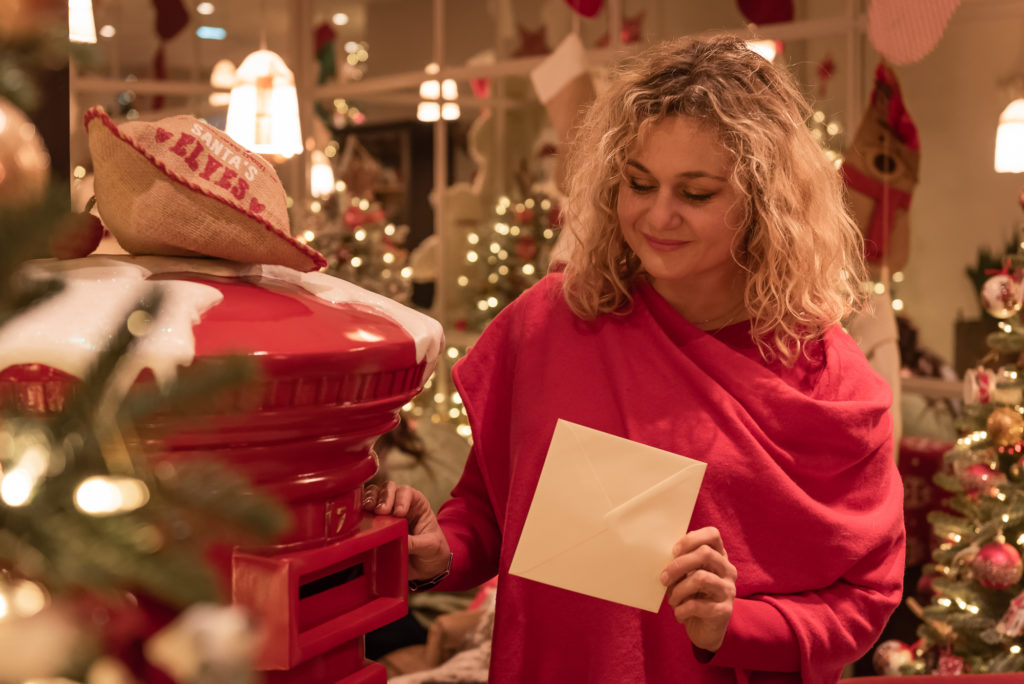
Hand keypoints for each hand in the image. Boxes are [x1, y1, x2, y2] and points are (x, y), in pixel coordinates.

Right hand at [362, 481, 451, 580]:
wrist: (425, 569)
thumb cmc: (432, 552)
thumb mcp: (430, 546)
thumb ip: (416, 542)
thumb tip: (400, 541)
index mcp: (417, 504)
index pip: (407, 492)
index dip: (401, 498)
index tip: (399, 513)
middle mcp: (399, 504)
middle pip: (388, 489)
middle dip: (383, 497)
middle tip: (381, 512)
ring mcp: (384, 514)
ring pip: (373, 496)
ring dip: (369, 501)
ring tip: (368, 511)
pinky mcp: (372, 525)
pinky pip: (362, 513)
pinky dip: (358, 513)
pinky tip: (357, 520)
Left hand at [661, 526, 736, 652]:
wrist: (705, 629)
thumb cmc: (692, 597)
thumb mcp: (686, 576)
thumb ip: (681, 564)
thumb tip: (660, 556)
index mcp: (719, 557)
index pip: (713, 534)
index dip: (692, 539)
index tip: (674, 551)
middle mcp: (728, 570)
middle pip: (705, 553)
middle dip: (678, 565)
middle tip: (663, 578)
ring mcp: (728, 590)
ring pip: (701, 578)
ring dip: (679, 590)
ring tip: (672, 600)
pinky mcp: (724, 610)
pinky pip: (697, 605)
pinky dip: (681, 610)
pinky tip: (679, 613)